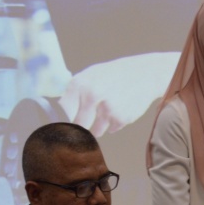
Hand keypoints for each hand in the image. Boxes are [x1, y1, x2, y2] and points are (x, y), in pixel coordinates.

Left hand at [58, 52, 179, 135]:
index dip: (61, 121)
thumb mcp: (91, 75)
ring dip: (99, 126)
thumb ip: (74, 92)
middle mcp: (91, 95)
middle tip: (85, 126)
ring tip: (109, 110)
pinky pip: (111, 129)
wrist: (145, 73)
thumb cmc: (115, 74)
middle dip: (80, 128)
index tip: (63, 128)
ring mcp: (107, 108)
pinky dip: (114, 123)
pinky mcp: (120, 118)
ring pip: (95, 131)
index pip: (62, 112)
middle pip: (77, 126)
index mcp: (80, 83)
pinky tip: (121, 109)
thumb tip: (58, 113)